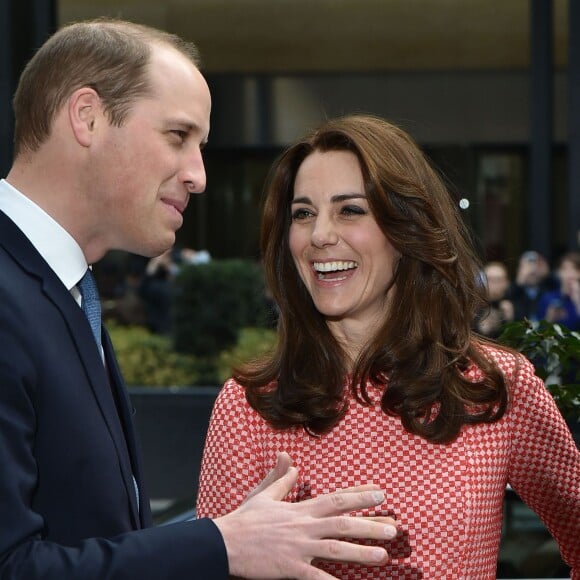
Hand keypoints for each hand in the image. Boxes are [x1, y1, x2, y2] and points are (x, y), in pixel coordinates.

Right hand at [213, 453, 396, 578]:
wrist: (225, 543)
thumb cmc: (245, 519)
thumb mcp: (264, 494)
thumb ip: (281, 477)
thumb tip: (290, 458)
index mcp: (300, 509)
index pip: (336, 499)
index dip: (359, 495)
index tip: (379, 493)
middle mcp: (304, 526)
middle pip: (343, 524)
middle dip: (370, 524)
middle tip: (394, 526)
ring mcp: (299, 548)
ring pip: (336, 549)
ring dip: (362, 552)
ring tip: (384, 555)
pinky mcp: (291, 568)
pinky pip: (317, 578)